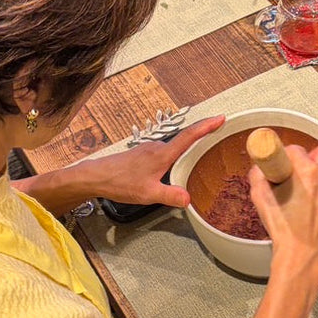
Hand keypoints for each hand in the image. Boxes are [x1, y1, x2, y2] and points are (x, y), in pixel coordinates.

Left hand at [74, 115, 225, 208]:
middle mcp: (157, 147)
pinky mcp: (143, 154)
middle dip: (202, 133)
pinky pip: (165, 151)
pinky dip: (175, 154)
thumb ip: (170, 196)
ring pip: (174, 146)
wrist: (97, 176)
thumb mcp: (148, 193)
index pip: (190, 136)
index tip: (220, 118)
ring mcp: (150, 149)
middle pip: (185, 138)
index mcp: (163, 154)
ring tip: (202, 150)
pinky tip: (175, 164)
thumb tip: (189, 199)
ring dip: (188, 146)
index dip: (207, 126)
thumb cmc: (120, 183)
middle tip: (219, 130)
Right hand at [249, 143, 317, 296]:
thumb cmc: (284, 229)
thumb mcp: (260, 198)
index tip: (281, 160)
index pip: (296, 149)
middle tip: (297, 167)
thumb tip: (259, 169)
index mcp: (306, 172)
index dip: (285, 154)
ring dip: (316, 174)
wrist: (301, 253)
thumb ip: (258, 176)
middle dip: (309, 156)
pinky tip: (309, 203)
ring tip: (302, 189)